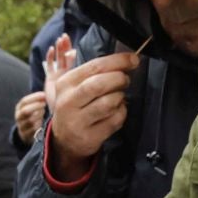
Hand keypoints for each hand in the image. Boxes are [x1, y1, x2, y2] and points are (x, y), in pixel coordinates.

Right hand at [14, 91, 46, 144]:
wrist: (26, 132)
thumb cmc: (33, 115)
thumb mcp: (31, 106)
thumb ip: (37, 100)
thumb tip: (48, 93)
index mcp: (19, 108)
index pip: (24, 101)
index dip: (35, 97)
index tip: (44, 95)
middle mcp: (18, 117)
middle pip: (25, 111)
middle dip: (36, 106)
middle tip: (44, 104)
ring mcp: (21, 126)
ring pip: (31, 120)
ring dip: (39, 115)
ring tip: (43, 111)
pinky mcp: (26, 135)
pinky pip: (34, 129)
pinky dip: (40, 124)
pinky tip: (42, 121)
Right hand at [47, 36, 135, 172]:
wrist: (64, 139)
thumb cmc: (75, 105)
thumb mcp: (73, 85)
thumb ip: (94, 69)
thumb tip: (124, 58)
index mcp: (65, 83)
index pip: (94, 66)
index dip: (118, 61)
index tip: (133, 59)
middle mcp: (68, 102)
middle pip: (100, 84)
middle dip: (119, 79)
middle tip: (126, 79)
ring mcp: (78, 121)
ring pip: (109, 103)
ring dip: (120, 97)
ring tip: (118, 97)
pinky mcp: (90, 136)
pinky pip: (115, 120)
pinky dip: (122, 112)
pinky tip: (116, 111)